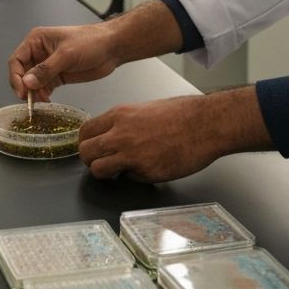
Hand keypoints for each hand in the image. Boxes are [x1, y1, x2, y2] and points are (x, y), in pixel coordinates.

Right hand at [8, 21, 122, 100]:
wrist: (112, 48)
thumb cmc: (89, 43)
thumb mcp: (66, 55)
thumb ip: (46, 69)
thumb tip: (26, 83)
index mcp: (36, 41)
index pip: (17, 60)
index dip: (16, 77)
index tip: (21, 92)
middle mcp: (39, 52)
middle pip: (22, 72)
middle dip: (24, 87)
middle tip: (30, 101)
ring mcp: (49, 65)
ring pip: (32, 82)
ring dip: (33, 93)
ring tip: (42, 101)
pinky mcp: (58, 75)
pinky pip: (44, 87)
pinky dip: (43, 95)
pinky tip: (47, 101)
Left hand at [77, 88, 272, 181]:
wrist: (204, 124)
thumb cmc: (179, 114)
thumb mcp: (141, 110)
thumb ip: (122, 123)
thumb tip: (111, 136)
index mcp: (118, 115)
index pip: (85, 132)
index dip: (86, 143)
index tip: (93, 148)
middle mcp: (120, 134)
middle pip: (85, 152)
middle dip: (90, 160)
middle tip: (102, 163)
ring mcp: (131, 154)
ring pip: (98, 170)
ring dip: (106, 173)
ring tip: (119, 170)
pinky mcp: (146, 172)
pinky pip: (128, 178)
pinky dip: (132, 177)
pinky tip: (146, 169)